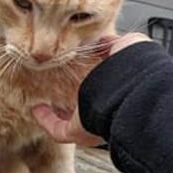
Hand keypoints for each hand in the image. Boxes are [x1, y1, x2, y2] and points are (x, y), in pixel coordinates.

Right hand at [33, 32, 152, 144]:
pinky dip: (45, 119)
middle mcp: (107, 109)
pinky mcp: (77, 132)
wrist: (132, 93)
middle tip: (57, 85)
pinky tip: (36, 109)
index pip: (103, 87)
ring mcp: (91, 123)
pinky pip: (56, 129)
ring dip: (55, 112)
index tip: (76, 70)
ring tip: (42, 100)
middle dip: (72, 98)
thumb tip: (102, 39)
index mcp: (119, 92)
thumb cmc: (135, 71)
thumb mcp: (128, 46)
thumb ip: (114, 43)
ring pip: (70, 121)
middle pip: (87, 106)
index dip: (90, 79)